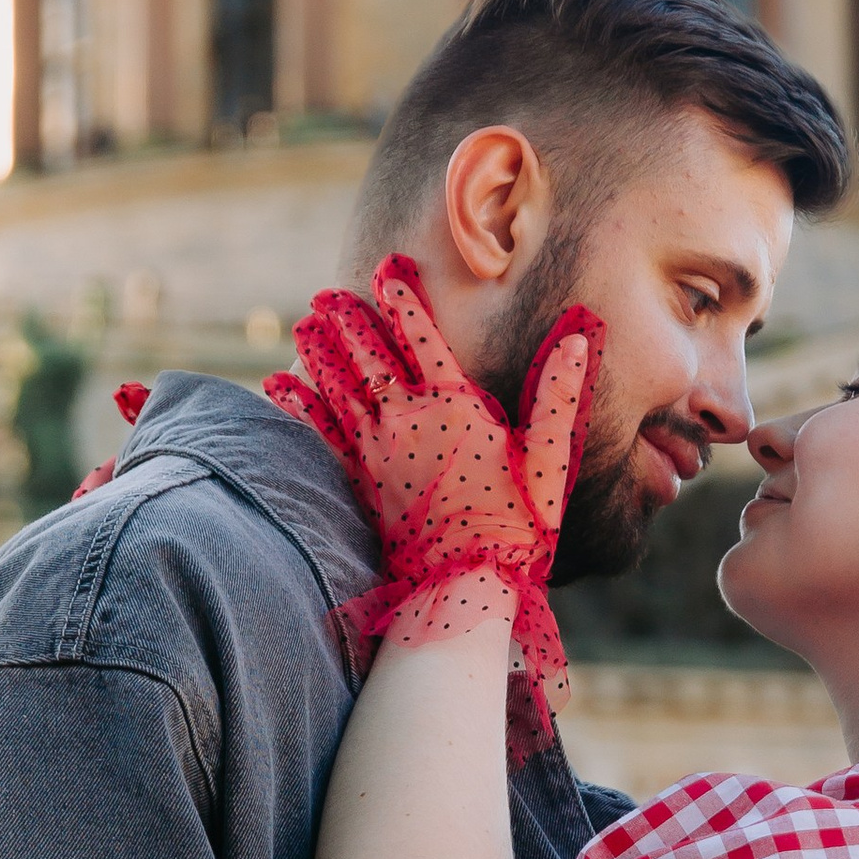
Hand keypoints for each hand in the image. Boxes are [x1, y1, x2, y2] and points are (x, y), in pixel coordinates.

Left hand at [270, 258, 602, 757]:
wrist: (463, 588)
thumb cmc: (517, 526)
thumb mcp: (551, 460)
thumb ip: (560, 395)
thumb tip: (581, 335)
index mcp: (456, 408)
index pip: (426, 339)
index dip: (406, 301)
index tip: (388, 270)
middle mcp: (410, 422)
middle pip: (372, 358)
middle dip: (351, 322)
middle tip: (329, 295)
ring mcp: (380, 453)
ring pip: (342, 388)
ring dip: (323, 352)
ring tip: (306, 322)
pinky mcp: (362, 484)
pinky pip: (323, 435)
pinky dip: (299, 406)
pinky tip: (278, 386)